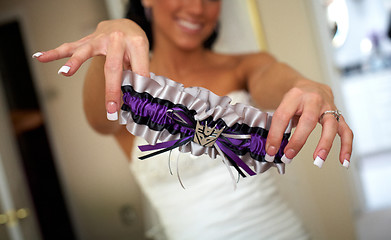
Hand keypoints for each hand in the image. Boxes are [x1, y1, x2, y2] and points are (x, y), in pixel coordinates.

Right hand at [32, 19, 149, 116]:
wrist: (126, 25)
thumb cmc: (134, 44)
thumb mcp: (143, 58)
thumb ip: (138, 75)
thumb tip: (136, 99)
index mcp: (137, 44)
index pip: (138, 71)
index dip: (138, 89)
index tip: (136, 106)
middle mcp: (118, 39)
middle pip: (113, 66)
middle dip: (112, 90)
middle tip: (111, 109)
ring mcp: (101, 38)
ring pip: (85, 50)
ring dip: (74, 62)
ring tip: (64, 73)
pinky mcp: (89, 40)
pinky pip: (70, 47)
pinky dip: (54, 53)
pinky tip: (39, 56)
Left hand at [265, 80, 352, 167]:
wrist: (310, 87)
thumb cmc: (296, 99)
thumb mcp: (284, 106)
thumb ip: (280, 125)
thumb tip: (274, 148)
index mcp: (295, 96)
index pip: (283, 116)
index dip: (275, 135)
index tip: (270, 150)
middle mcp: (314, 99)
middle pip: (308, 120)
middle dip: (298, 141)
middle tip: (289, 156)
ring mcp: (328, 107)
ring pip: (331, 125)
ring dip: (325, 145)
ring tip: (318, 160)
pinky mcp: (339, 115)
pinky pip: (346, 131)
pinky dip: (346, 147)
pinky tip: (344, 161)